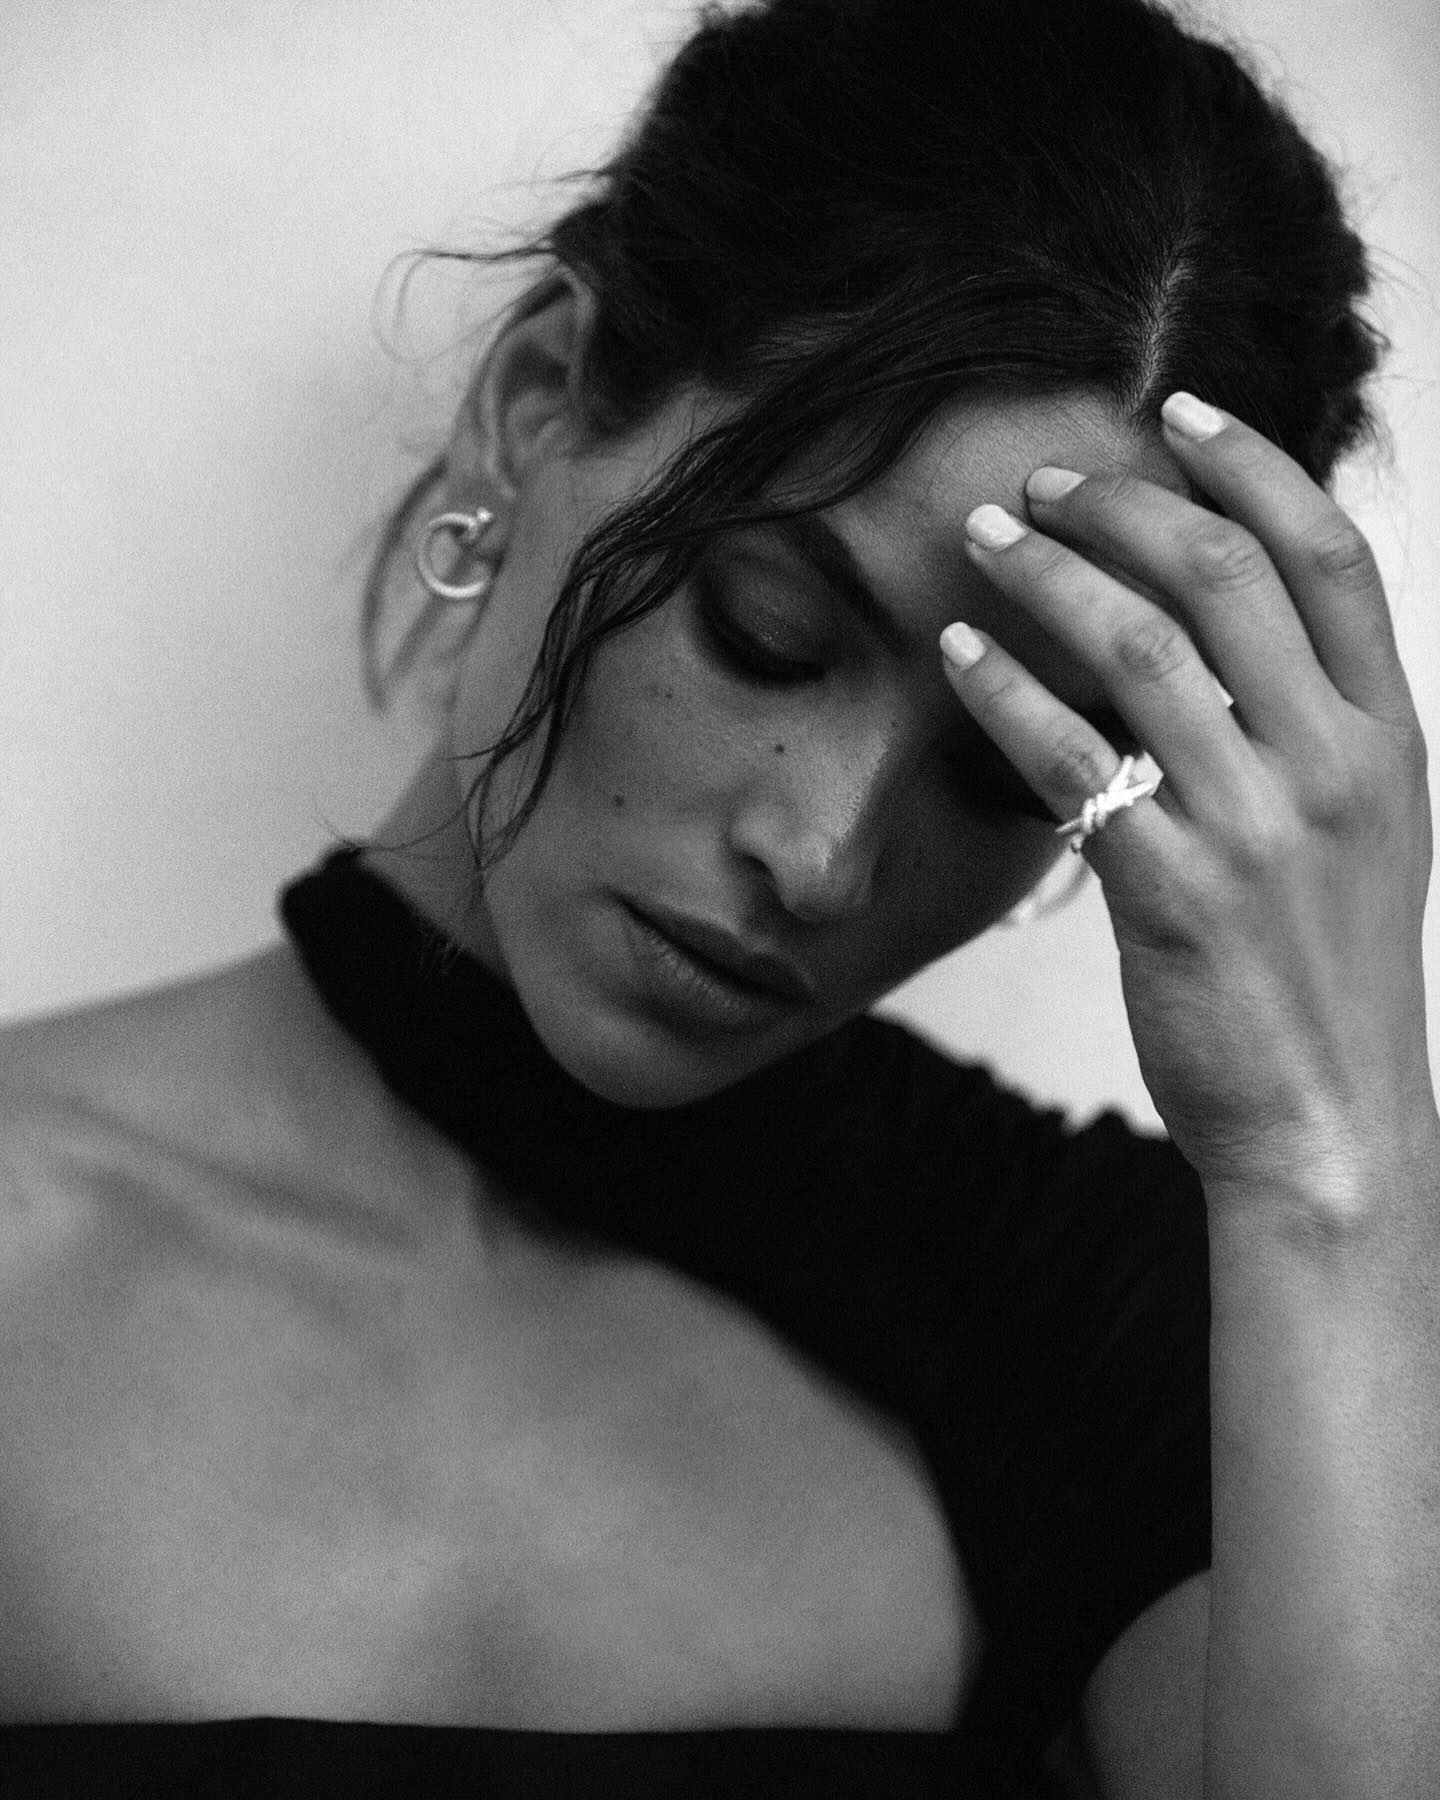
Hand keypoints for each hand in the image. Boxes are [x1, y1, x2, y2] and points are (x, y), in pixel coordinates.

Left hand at [940, 392, 1434, 1212]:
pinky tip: (959, 653)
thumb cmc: (1327, 973)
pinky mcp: (1174, 888)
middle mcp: (1331, 763)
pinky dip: (1006, 688)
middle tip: (1044, 482)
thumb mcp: (1363, 834)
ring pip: (1140, 645)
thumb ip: (1312, 728)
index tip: (1178, 412)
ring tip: (987, 538)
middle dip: (1124, 504)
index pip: (1330, 555)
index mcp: (1387, 737)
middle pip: (1225, 573)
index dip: (1253, 462)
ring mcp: (1257, 824)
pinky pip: (1073, 756)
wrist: (1330, 1123)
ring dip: (1050, 574)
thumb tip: (1222, 631)